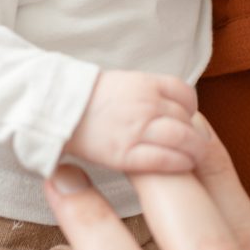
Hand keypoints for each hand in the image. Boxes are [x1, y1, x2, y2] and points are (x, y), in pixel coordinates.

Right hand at [65, 70, 205, 172]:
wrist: (55, 109)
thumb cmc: (84, 98)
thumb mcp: (121, 83)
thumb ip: (146, 94)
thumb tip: (168, 107)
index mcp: (145, 84)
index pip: (185, 94)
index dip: (191, 109)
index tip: (187, 119)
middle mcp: (146, 104)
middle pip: (187, 119)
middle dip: (194, 133)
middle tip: (193, 143)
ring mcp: (137, 129)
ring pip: (183, 139)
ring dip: (194, 150)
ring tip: (193, 157)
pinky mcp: (126, 154)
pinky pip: (164, 159)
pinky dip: (179, 164)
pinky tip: (181, 166)